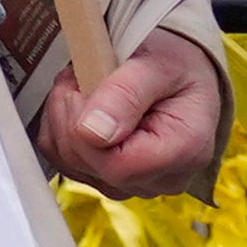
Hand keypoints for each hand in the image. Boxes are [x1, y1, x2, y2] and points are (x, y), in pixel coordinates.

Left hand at [38, 30, 227, 197]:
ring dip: (64, 114)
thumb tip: (91, 132)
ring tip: (89, 84)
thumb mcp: (157, 63)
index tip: (89, 79)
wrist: (181, 70)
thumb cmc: (175, 64)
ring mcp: (134, 184)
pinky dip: (61, 125)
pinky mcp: (109, 179)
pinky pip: (63, 159)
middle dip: (72, 111)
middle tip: (89, 72)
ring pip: (69, 160)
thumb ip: (125, 94)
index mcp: (185, 152)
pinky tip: (83, 103)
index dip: (85, 123)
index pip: (115, 164)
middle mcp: (163, 179)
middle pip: (87, 162)